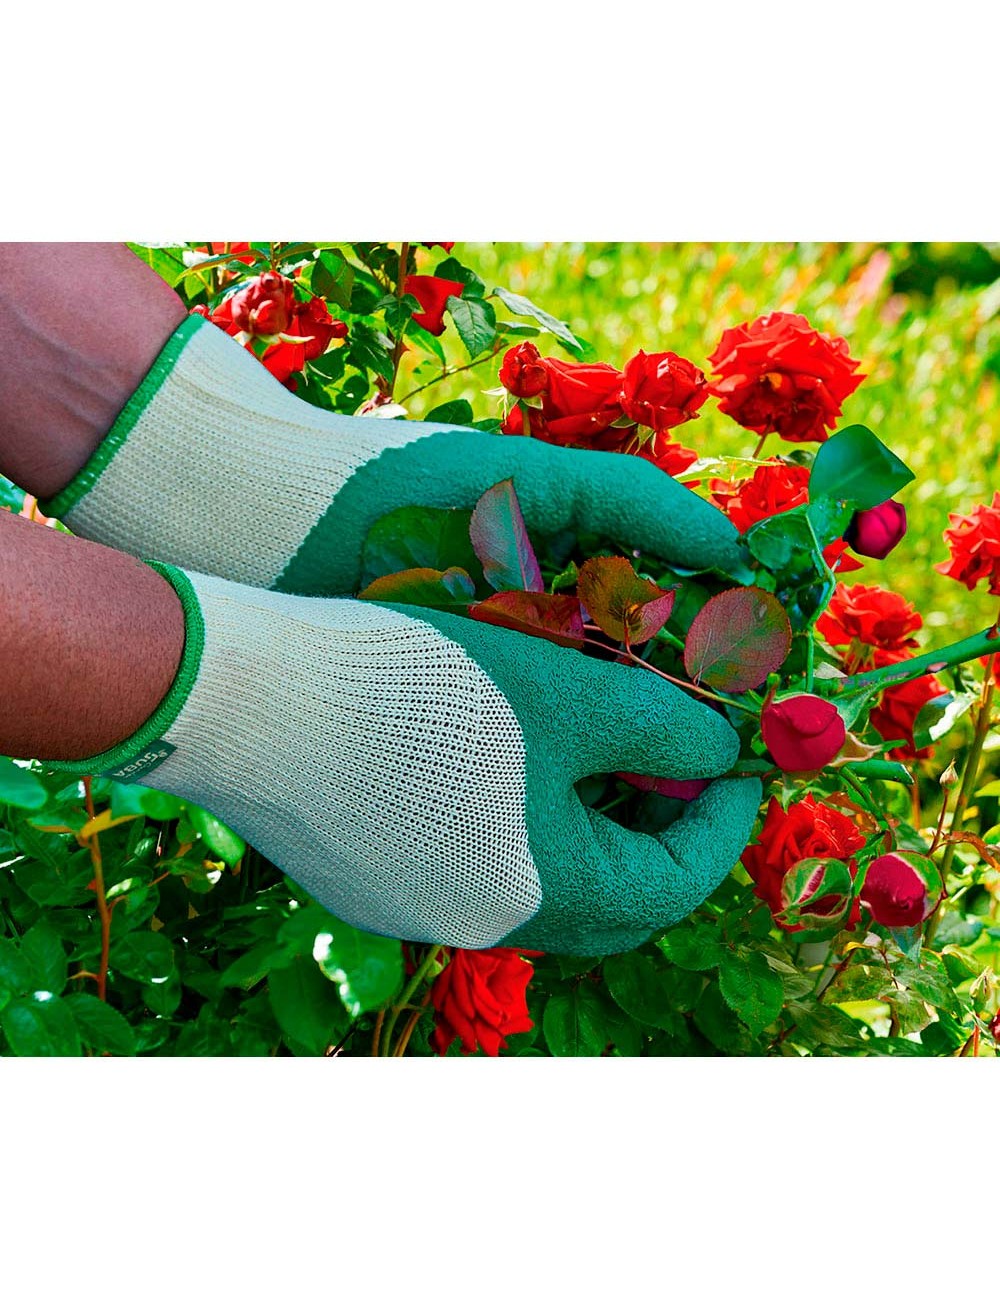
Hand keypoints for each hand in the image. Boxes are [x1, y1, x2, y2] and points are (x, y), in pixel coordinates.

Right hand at [62, 564, 758, 956]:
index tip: (736, 766)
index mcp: (547, 893)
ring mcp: (415, 909)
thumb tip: (720, 750)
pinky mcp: (366, 879)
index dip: (719, 825)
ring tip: (594, 749)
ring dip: (581, 826)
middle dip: (654, 834)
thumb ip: (667, 725)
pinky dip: (515, 823)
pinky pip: (471, 866)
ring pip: (536, 883)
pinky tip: (502, 756)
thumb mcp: (570, 691)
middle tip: (673, 766)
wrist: (253, 697)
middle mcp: (483, 925)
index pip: (671, 885)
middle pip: (606, 901)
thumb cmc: (425, 687)